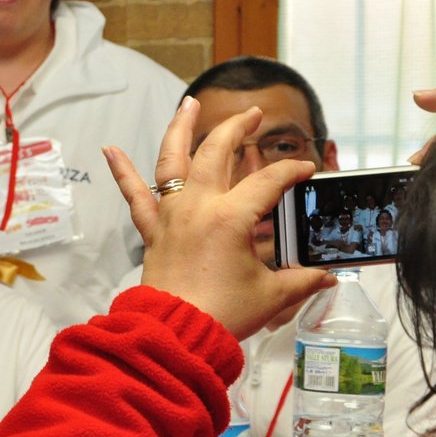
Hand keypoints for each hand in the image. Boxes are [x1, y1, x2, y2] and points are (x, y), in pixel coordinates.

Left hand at [104, 97, 334, 339]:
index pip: (269, 181)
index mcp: (231, 216)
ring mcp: (170, 214)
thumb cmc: (222, 313)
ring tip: (188, 103)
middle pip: (217, 153)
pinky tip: (109, 149)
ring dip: (180, 128)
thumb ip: (301, 280)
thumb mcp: (271, 295)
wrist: (176, 333)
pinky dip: (122, 171)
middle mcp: (197, 205)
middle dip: (238, 128)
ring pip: (172, 160)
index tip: (308, 171)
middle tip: (253, 114)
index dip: (292, 173)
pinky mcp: (152, 230)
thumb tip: (327, 278)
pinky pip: (134, 195)